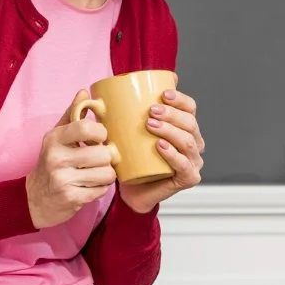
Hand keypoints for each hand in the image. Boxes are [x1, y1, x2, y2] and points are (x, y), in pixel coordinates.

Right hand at [27, 90, 117, 228]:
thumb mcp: (58, 136)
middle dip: (107, 157)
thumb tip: (85, 92)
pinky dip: (101, 188)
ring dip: (107, 174)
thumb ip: (72, 114)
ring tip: (97, 172)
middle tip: (100, 159)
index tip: (100, 137)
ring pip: (107, 173)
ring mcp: (63, 180)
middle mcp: (56, 159)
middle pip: (103, 153)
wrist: (37, 198)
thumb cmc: (52, 161)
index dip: (101, 132)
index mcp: (54, 139)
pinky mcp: (71, 198)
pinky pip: (102, 190)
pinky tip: (90, 185)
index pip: (87, 128)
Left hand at [117, 88, 204, 213]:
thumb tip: (91, 93)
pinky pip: (184, 165)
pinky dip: (173, 155)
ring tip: (150, 125)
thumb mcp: (122, 131)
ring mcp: (192, 162)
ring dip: (170, 130)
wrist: (130, 190)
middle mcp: (193, 143)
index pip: (189, 108)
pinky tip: (160, 146)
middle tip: (151, 111)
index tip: (162, 94)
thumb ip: (112, 113)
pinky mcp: (188, 178)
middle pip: (190, 123)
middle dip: (172, 114)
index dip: (179, 99)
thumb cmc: (130, 159)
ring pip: (188, 142)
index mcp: (184, 128)